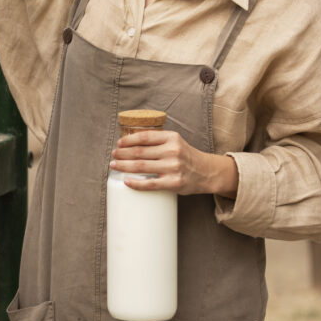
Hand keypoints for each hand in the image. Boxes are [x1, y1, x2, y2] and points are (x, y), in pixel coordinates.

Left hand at [109, 130, 237, 197]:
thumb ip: (157, 140)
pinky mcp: (173, 183)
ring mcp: (173, 167)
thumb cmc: (186, 157)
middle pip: (139, 152)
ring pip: (141, 166)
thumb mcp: (175, 142)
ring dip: (123, 166)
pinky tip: (126, 181)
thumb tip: (130, 142)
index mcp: (171, 138)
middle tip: (113, 155)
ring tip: (114, 166)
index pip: (144, 137)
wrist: (207, 172)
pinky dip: (135, 183)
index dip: (128, 140)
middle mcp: (172, 151)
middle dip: (122, 154)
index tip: (119, 143)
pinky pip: (149, 184)